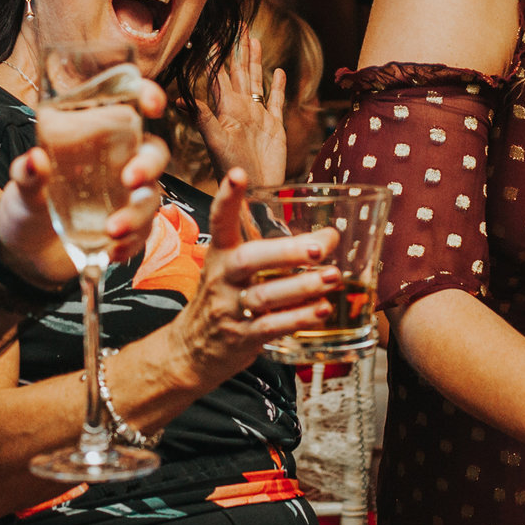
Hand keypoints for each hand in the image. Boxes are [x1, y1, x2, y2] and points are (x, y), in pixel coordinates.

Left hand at [0, 77, 171, 284]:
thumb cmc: (27, 205)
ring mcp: (125, 197)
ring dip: (137, 214)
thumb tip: (35, 159)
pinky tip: (114, 253)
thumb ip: (27, 174)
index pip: (130, 109)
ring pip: (151, 197)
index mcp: (96, 139)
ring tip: (111, 231)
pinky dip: (133, 243)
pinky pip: (144, 232)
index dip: (147, 98)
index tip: (151, 104)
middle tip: (131, 179)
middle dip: (149, 165)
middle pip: (153, 153)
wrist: (25, 254)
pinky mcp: (128, 228)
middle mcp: (118, 163)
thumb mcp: (22, 187)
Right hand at [164, 169, 339, 385]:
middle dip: (286, 252)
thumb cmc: (224, 300)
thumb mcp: (236, 270)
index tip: (237, 174)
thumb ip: (278, 252)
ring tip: (332, 278)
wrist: (192, 350)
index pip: (219, 221)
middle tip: (320, 248)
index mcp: (219, 254)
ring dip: (302, 286)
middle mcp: (221, 278)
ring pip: (264, 296)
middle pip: (248, 259)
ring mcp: (229, 309)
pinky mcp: (240, 337)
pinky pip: (271, 327)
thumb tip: (330, 236)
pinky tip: (322, 310)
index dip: (227, 198)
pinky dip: (299, 318)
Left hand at [197, 31, 287, 188]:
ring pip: (256, 81)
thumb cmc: (230, 169)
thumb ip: (201, 118)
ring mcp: (258, 116)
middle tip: (238, 24)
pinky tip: (279, 71)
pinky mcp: (274, 127)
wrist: (253, 190)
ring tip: (254, 39)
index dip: (215, 54)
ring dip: (255, 61)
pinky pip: (276, 102)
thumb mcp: (214, 141)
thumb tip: (179, 99)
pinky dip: (278, 87)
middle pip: (238, 71)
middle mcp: (241, 108)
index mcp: (226, 108)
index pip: (219, 75)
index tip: (212, 33)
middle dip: (237, 48)